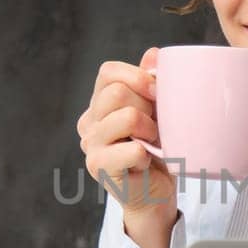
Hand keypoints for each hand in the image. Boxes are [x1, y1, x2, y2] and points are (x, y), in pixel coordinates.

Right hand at [77, 47, 176, 216]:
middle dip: (148, 105)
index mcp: (98, 105)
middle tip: (158, 126)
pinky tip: (147, 162)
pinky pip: (133, 149)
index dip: (138, 76)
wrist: (155, 193)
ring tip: (155, 143)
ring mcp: (90, 146)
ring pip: (127, 117)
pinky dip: (149, 154)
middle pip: (117, 92)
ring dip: (151, 129)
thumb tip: (154, 53)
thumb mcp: (157, 111)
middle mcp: (88, 123)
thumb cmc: (157, 151)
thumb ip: (151, 82)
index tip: (158, 92)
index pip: (108, 72)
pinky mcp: (100, 168)